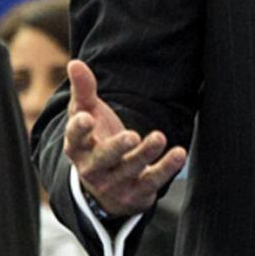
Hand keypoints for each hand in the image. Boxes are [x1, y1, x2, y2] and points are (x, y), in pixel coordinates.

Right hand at [63, 60, 186, 217]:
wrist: (106, 185)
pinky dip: (166, 169)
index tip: (86, 118)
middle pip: (101, 159)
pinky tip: (179, 153)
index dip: (79, 129)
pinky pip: (152, 182)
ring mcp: (114, 183)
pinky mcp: (136, 192)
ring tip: (159, 137)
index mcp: (78, 148)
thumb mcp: (88, 115)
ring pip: (129, 169)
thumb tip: (75, 62)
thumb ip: (84, 90)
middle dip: (116, 148)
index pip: (75, 139)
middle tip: (131, 136)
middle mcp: (92, 168)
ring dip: (145, 155)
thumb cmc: (96, 140)